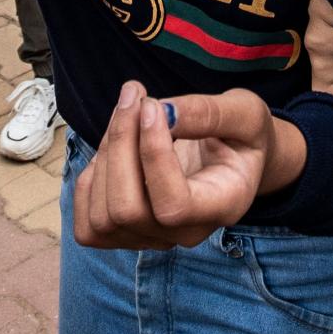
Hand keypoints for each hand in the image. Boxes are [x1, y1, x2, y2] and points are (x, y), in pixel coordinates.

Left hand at [72, 83, 274, 250]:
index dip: (152, 155)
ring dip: (105, 154)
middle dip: (120, 145)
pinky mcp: (127, 233)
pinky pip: (89, 223)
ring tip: (127, 115)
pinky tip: (113, 149)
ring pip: (104, 216)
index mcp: (222, 206)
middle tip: (134, 95)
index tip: (152, 105)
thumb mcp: (244, 113)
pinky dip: (90, 181)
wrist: (235, 157)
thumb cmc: (242, 135)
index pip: (173, 204)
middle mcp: (186, 233)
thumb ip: (209, 113)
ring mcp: (154, 238)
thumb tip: (162, 113)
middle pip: (127, 211)